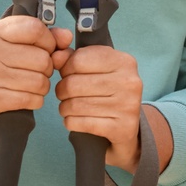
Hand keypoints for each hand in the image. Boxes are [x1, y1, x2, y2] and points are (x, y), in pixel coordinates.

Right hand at [0, 15, 69, 147]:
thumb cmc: (5, 70)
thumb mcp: (22, 48)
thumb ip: (48, 38)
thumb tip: (66, 37)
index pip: (35, 29)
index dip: (49, 42)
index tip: (44, 50)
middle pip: (42, 58)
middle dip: (47, 69)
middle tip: (34, 73)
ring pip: (40, 81)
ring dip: (42, 87)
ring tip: (29, 86)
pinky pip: (31, 99)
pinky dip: (35, 101)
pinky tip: (25, 98)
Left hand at [55, 44, 144, 172]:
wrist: (128, 127)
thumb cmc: (108, 92)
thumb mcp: (97, 69)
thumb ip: (73, 58)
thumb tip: (55, 56)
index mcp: (124, 61)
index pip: (78, 60)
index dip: (66, 69)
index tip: (70, 75)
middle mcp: (129, 82)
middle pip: (73, 84)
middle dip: (62, 91)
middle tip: (66, 95)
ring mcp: (127, 106)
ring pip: (73, 105)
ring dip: (64, 108)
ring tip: (70, 107)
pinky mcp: (120, 128)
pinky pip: (78, 123)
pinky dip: (70, 122)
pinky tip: (76, 120)